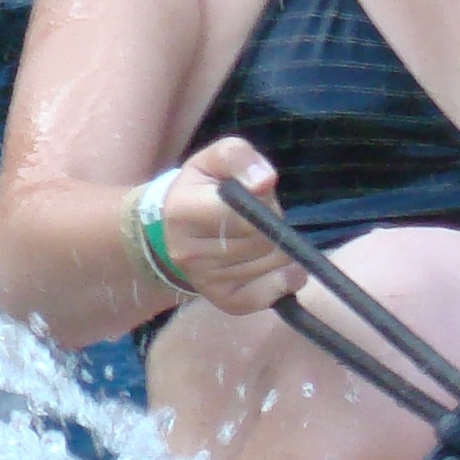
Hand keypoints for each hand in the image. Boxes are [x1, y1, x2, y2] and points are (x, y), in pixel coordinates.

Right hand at [149, 139, 303, 314]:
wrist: (175, 230)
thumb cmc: (203, 189)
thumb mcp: (214, 160)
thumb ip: (239, 157)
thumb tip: (265, 181)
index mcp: (182, 212)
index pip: (243, 215)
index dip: (263, 202)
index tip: (258, 194)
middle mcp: (188, 253)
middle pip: (261, 242)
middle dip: (273, 224)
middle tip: (260, 216)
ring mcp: (204, 281)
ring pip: (271, 266)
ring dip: (280, 249)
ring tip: (261, 236)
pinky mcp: (223, 301)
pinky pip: (269, 295)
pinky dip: (284, 279)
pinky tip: (277, 265)